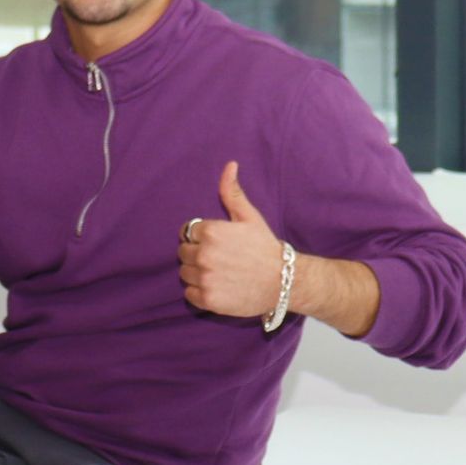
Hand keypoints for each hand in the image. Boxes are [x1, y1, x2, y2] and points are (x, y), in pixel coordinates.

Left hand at [179, 161, 285, 317]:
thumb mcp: (249, 217)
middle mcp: (204, 254)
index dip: (199, 238)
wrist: (283, 281)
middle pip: (183, 253)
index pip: (187, 232)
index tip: (216, 244)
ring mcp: (205, 278)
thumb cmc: (265, 247)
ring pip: (185, 273)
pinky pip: (189, 294)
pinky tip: (217, 288)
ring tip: (219, 274)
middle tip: (219, 260)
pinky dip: (199, 293)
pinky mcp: (208, 299)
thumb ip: (232, 193)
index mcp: (211, 231)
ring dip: (196, 274)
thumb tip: (230, 165)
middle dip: (196, 255)